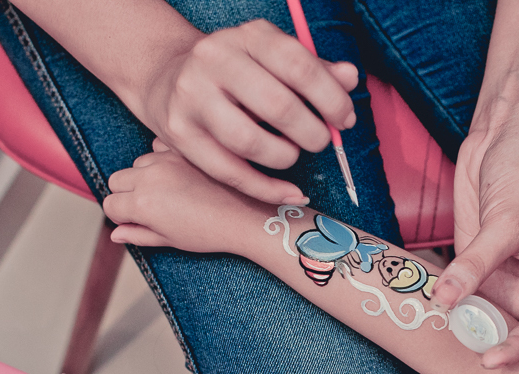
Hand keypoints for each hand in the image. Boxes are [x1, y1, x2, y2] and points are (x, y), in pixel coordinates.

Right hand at [104, 143, 270, 253]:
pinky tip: (178, 171)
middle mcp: (149, 177)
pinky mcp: (183, 148)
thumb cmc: (211, 233)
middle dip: (126, 193)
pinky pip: (158, 145)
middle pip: (117, 180)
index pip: (110, 205)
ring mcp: (166, 159)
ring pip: (138, 163)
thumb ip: (139, 235)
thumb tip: (117, 234)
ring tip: (169, 191)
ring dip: (145, 174)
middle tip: (151, 206)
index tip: (136, 221)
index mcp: (142, 204)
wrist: (246, 215)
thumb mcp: (171, 240)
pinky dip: (162, 156)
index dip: (121, 216)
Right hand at [141, 19, 357, 205]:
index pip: (298, 65)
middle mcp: (215, 60)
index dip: (330, 97)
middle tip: (321, 141)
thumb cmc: (235, 72)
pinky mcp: (180, 133)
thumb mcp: (272, 59)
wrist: (167, 78)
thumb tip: (351, 78)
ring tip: (292, 155)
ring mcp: (192, 97)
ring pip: (248, 142)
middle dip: (311, 132)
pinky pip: (229, 172)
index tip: (346, 119)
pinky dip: (265, 188)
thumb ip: (314, 69)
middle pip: (276, 105)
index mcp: (247, 36)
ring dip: (284, 157)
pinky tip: (289, 192)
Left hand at [437, 109, 518, 369]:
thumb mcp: (509, 219)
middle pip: (515, 340)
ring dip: (466, 346)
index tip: (491, 360)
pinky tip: (431, 338)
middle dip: (494, 364)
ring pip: (484, 328)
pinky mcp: (474, 270)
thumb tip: (448, 299)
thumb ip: (477, 262)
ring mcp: (503, 283)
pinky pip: (459, 303)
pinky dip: (447, 317)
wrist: (511, 129)